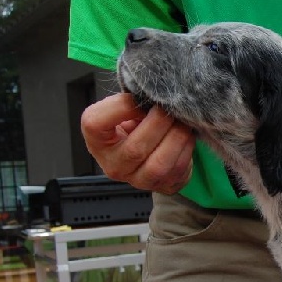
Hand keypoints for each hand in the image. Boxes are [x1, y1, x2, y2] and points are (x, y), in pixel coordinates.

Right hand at [80, 93, 195, 193]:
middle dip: (159, 123)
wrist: (153, 147)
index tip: (138, 99)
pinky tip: (187, 135)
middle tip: (169, 108)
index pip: (95, 124)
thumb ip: (131, 101)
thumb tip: (155, 94)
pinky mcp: (164, 186)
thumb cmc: (136, 122)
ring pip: (159, 165)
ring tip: (182, 121)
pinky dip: (187, 148)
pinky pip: (178, 170)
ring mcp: (138, 181)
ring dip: (177, 137)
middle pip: (134, 149)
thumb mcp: (126, 109)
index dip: (121, 107)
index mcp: (97, 140)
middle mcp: (113, 165)